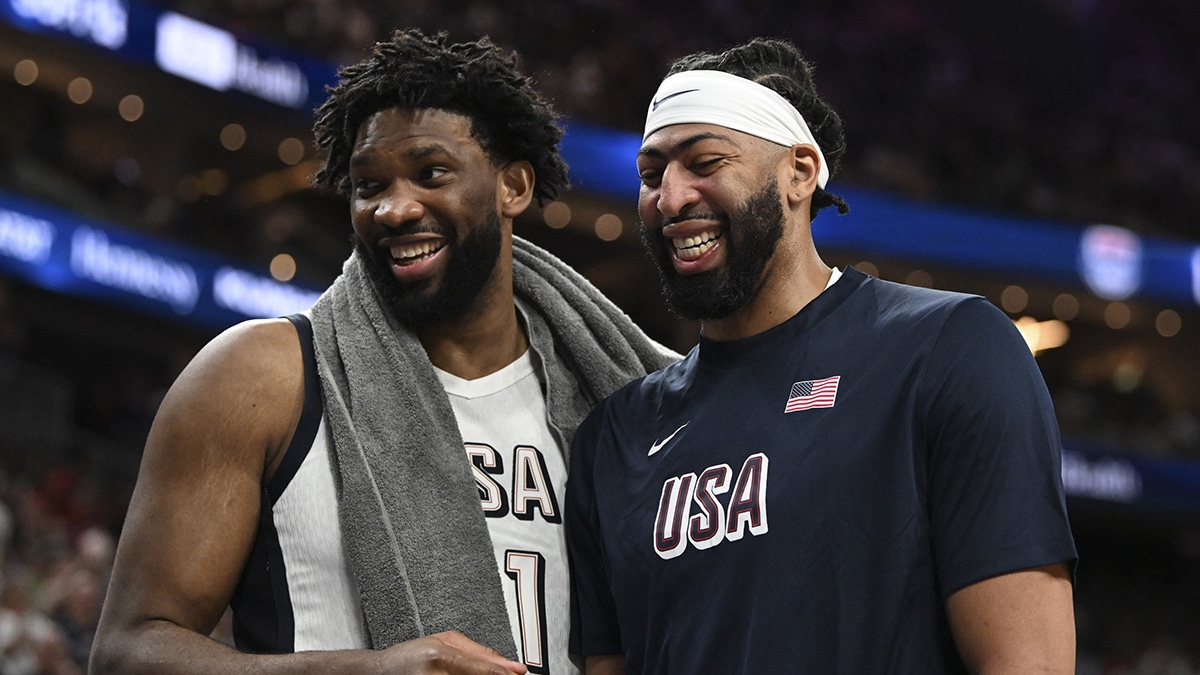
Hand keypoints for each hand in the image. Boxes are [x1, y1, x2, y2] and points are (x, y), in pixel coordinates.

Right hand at [376, 631, 527, 673]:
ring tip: (462, 673)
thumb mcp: (443, 642)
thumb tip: (511, 666)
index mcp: (439, 656)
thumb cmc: (406, 658)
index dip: (505, 674)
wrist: (374, 673)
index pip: (484, 670)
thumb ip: (479, 652)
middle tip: (505, 674)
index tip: (518, 674)